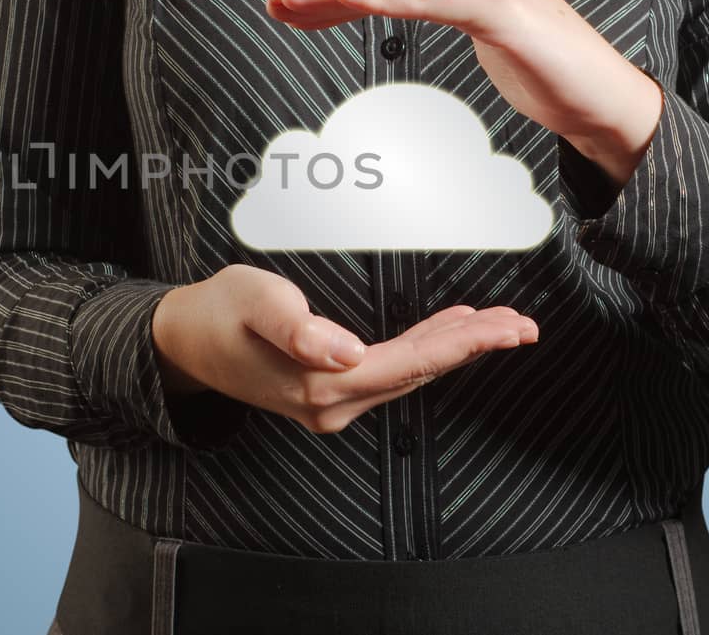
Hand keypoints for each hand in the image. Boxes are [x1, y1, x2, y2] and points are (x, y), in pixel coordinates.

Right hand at [151, 264, 536, 433]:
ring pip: (410, 373)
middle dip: (475, 346)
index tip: (505, 328)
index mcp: (320, 386)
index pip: (407, 364)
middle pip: (419, 372)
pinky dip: (427, 350)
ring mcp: (332, 403)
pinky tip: (449, 330)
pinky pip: (392, 371)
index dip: (462, 345)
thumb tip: (345, 353)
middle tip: (525, 324)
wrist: (182, 341)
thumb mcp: (253, 303)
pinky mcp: (329, 391)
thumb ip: (297, 327)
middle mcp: (333, 405)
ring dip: (457, 349)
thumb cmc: (217, 313)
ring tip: (502, 325)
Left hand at [265, 0, 662, 186]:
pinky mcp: (501, 5)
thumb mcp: (483, 39)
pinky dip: (391, 0)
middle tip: (276, 3)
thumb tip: (403, 9)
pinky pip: (433, 2)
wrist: (603, 98)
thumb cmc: (545, 71)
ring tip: (295, 4)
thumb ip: (447, 14)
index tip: (291, 8)